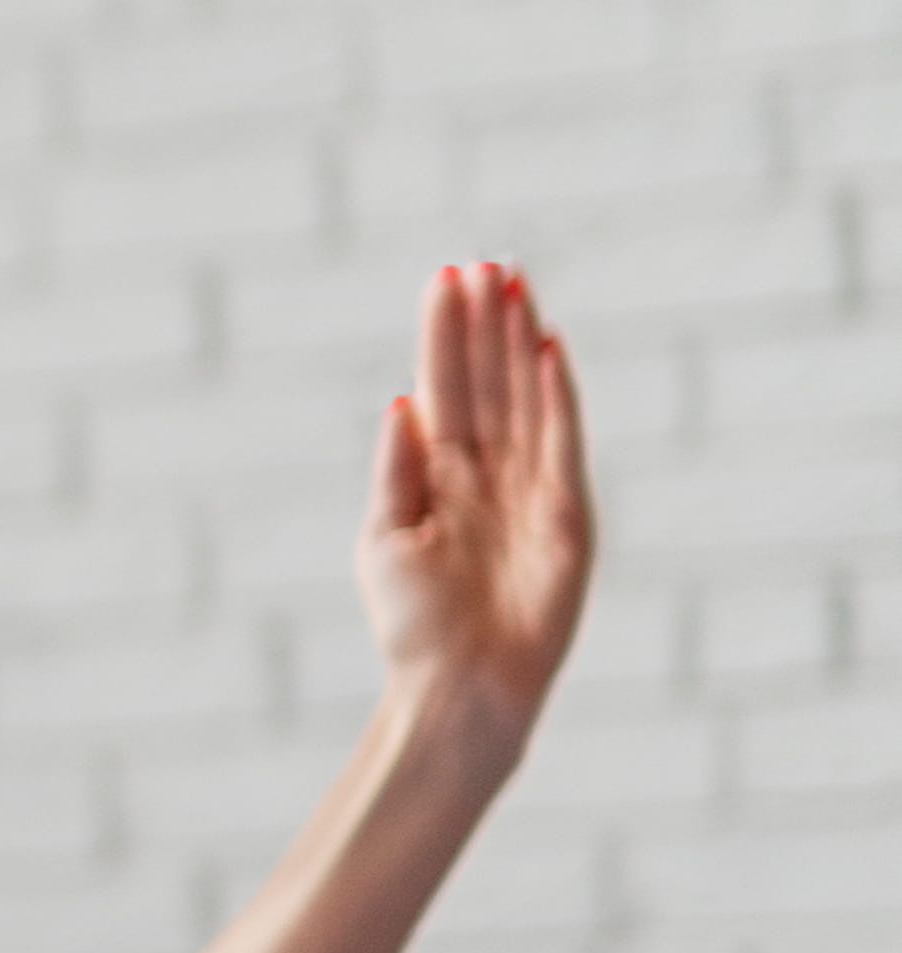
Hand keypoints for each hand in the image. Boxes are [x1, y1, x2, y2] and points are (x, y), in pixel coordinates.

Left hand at [358, 258, 591, 760]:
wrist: (457, 689)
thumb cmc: (412, 626)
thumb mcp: (386, 540)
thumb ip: (395, 471)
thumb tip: (398, 401)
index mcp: (438, 477)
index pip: (446, 388)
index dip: (446, 335)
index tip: (445, 276)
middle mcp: (487, 474)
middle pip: (489, 382)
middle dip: (486, 325)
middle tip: (485, 263)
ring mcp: (531, 491)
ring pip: (526, 399)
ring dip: (521, 344)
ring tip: (515, 286)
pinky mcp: (567, 517)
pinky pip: (563, 443)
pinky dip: (557, 398)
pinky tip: (549, 351)